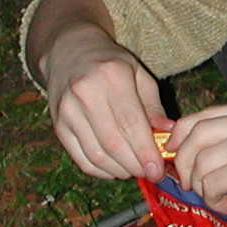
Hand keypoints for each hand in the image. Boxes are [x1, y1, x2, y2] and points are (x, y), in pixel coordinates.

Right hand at [40, 23, 169, 180]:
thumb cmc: (110, 64)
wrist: (69, 53)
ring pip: (96, 155)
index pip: (131, 123)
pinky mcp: (58, 126)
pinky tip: (115, 169)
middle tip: (150, 174)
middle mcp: (85, 93)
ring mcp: (67, 111)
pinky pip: (81, 159)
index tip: (158, 169)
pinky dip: (101, 171)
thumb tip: (168, 134)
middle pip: (113, 143)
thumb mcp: (138, 73)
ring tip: (134, 170)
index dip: (145, 152)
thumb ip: (154, 105)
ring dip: (119, 170)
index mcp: (111, 75)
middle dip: (135, 166)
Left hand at [165, 98, 226, 226]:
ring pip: (199, 162)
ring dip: (202, 187)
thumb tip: (185, 146)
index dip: (181, 136)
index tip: (177, 156)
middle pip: (194, 133)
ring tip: (222, 199)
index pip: (203, 115)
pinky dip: (213, 200)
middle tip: (191, 185)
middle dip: (184, 162)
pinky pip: (209, 184)